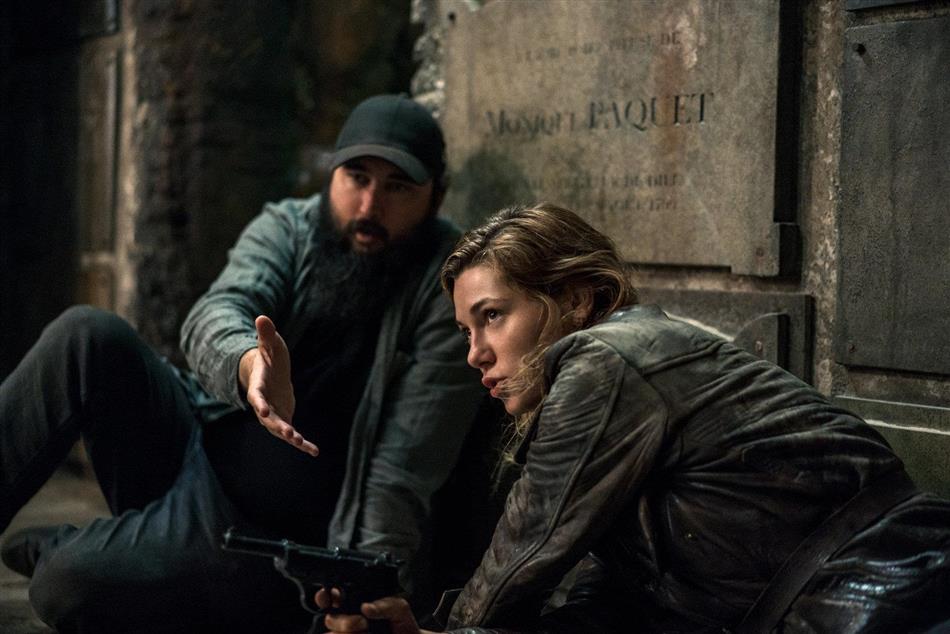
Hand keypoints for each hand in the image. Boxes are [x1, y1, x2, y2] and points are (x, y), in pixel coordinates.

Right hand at [240, 315, 317, 455]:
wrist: (270, 376)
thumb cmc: (268, 358)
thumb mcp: (269, 345)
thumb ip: (265, 335)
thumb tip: (262, 317)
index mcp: (259, 387)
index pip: (258, 397)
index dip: (261, 404)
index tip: (264, 411)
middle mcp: (264, 405)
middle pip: (270, 419)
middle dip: (279, 426)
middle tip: (290, 433)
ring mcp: (273, 416)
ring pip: (281, 430)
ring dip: (292, 438)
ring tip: (304, 445)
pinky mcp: (284, 421)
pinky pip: (293, 436)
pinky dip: (303, 444)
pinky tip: (314, 452)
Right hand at [316, 589, 434, 633]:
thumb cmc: (401, 623)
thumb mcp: (399, 608)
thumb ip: (386, 604)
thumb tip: (366, 607)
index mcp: (354, 604)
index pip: (330, 598)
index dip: (324, 596)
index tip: (327, 597)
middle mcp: (347, 621)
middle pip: (329, 619)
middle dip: (342, 621)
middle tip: (362, 622)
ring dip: (347, 632)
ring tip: (367, 632)